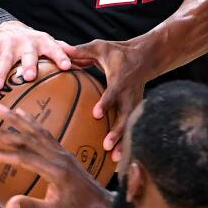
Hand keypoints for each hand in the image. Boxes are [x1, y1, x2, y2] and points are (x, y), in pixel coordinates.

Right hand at [0, 21, 71, 89]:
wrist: (6, 27)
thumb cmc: (32, 42)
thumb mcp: (48, 42)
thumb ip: (63, 51)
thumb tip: (85, 61)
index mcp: (42, 41)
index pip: (54, 48)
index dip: (60, 56)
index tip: (67, 66)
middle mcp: (26, 42)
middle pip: (28, 54)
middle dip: (29, 64)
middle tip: (30, 77)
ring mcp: (8, 45)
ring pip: (5, 59)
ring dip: (1, 73)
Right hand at [0, 105, 112, 207]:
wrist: (102, 206)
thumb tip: (7, 206)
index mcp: (55, 171)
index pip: (25, 158)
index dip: (4, 155)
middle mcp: (59, 157)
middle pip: (28, 140)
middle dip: (5, 132)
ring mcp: (62, 153)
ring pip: (37, 132)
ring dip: (18, 120)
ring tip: (3, 108)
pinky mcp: (64, 153)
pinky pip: (46, 134)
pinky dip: (32, 124)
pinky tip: (24, 116)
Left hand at [67, 39, 150, 159]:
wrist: (146, 57)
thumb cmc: (118, 52)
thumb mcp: (100, 47)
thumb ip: (81, 50)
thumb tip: (61, 47)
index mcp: (120, 79)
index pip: (113, 92)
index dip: (106, 103)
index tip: (97, 114)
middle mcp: (130, 94)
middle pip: (126, 115)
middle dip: (118, 131)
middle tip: (107, 145)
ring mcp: (135, 103)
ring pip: (131, 126)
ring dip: (124, 143)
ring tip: (115, 159)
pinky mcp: (137, 110)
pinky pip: (133, 128)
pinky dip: (128, 143)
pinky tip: (119, 160)